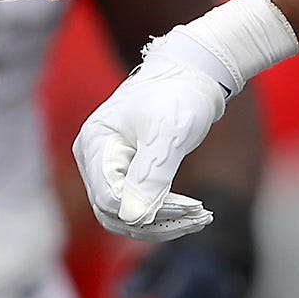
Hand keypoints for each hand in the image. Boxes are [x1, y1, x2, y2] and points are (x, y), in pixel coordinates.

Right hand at [74, 53, 228, 243]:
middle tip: (201, 215)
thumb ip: (151, 175)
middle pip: (114, 213)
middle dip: (158, 222)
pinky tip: (196, 213)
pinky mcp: (126, 172)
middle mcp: (95, 159)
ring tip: (203, 216)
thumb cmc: (179, 94)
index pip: (110, 198)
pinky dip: (166, 214)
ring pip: (126, 215)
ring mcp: (109, 167)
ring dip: (164, 223)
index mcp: (96, 145)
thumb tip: (134, 216)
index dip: (148, 211)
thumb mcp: (168, 133)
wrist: (191, 73)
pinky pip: (139, 206)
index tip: (191, 207)